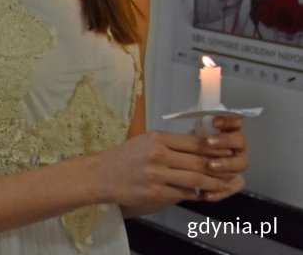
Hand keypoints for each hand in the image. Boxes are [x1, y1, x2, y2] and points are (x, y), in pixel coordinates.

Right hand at [98, 130, 234, 211]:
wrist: (99, 175)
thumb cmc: (122, 157)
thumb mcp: (144, 141)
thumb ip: (168, 144)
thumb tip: (198, 147)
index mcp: (156, 138)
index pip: (194, 142)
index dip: (215, 148)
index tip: (227, 151)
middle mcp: (157, 154)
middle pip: (198, 160)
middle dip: (218, 166)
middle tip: (232, 169)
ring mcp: (157, 175)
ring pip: (194, 178)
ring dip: (212, 183)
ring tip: (222, 184)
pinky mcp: (155, 192)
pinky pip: (182, 193)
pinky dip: (195, 193)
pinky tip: (202, 193)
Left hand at [198, 116, 247, 200]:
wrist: (184, 170)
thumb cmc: (190, 149)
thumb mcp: (191, 137)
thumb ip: (196, 129)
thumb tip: (192, 118)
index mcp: (228, 132)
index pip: (236, 122)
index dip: (229, 120)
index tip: (215, 120)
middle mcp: (236, 148)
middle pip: (240, 141)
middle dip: (225, 140)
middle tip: (209, 141)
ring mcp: (236, 166)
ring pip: (239, 164)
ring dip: (225, 164)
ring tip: (210, 165)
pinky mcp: (233, 184)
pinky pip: (230, 188)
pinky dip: (218, 192)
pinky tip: (205, 194)